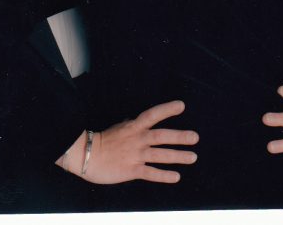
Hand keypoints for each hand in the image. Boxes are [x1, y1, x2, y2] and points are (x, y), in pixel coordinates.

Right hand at [58, 100, 197, 184]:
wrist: (86, 155)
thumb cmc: (102, 141)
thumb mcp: (119, 127)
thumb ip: (130, 125)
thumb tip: (135, 120)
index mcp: (133, 126)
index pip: (153, 114)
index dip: (167, 109)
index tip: (181, 105)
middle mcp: (137, 139)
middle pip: (162, 136)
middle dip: (180, 136)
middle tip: (195, 137)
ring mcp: (135, 155)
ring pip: (160, 154)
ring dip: (178, 156)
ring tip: (193, 157)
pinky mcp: (132, 170)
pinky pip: (151, 173)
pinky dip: (164, 175)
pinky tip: (176, 176)